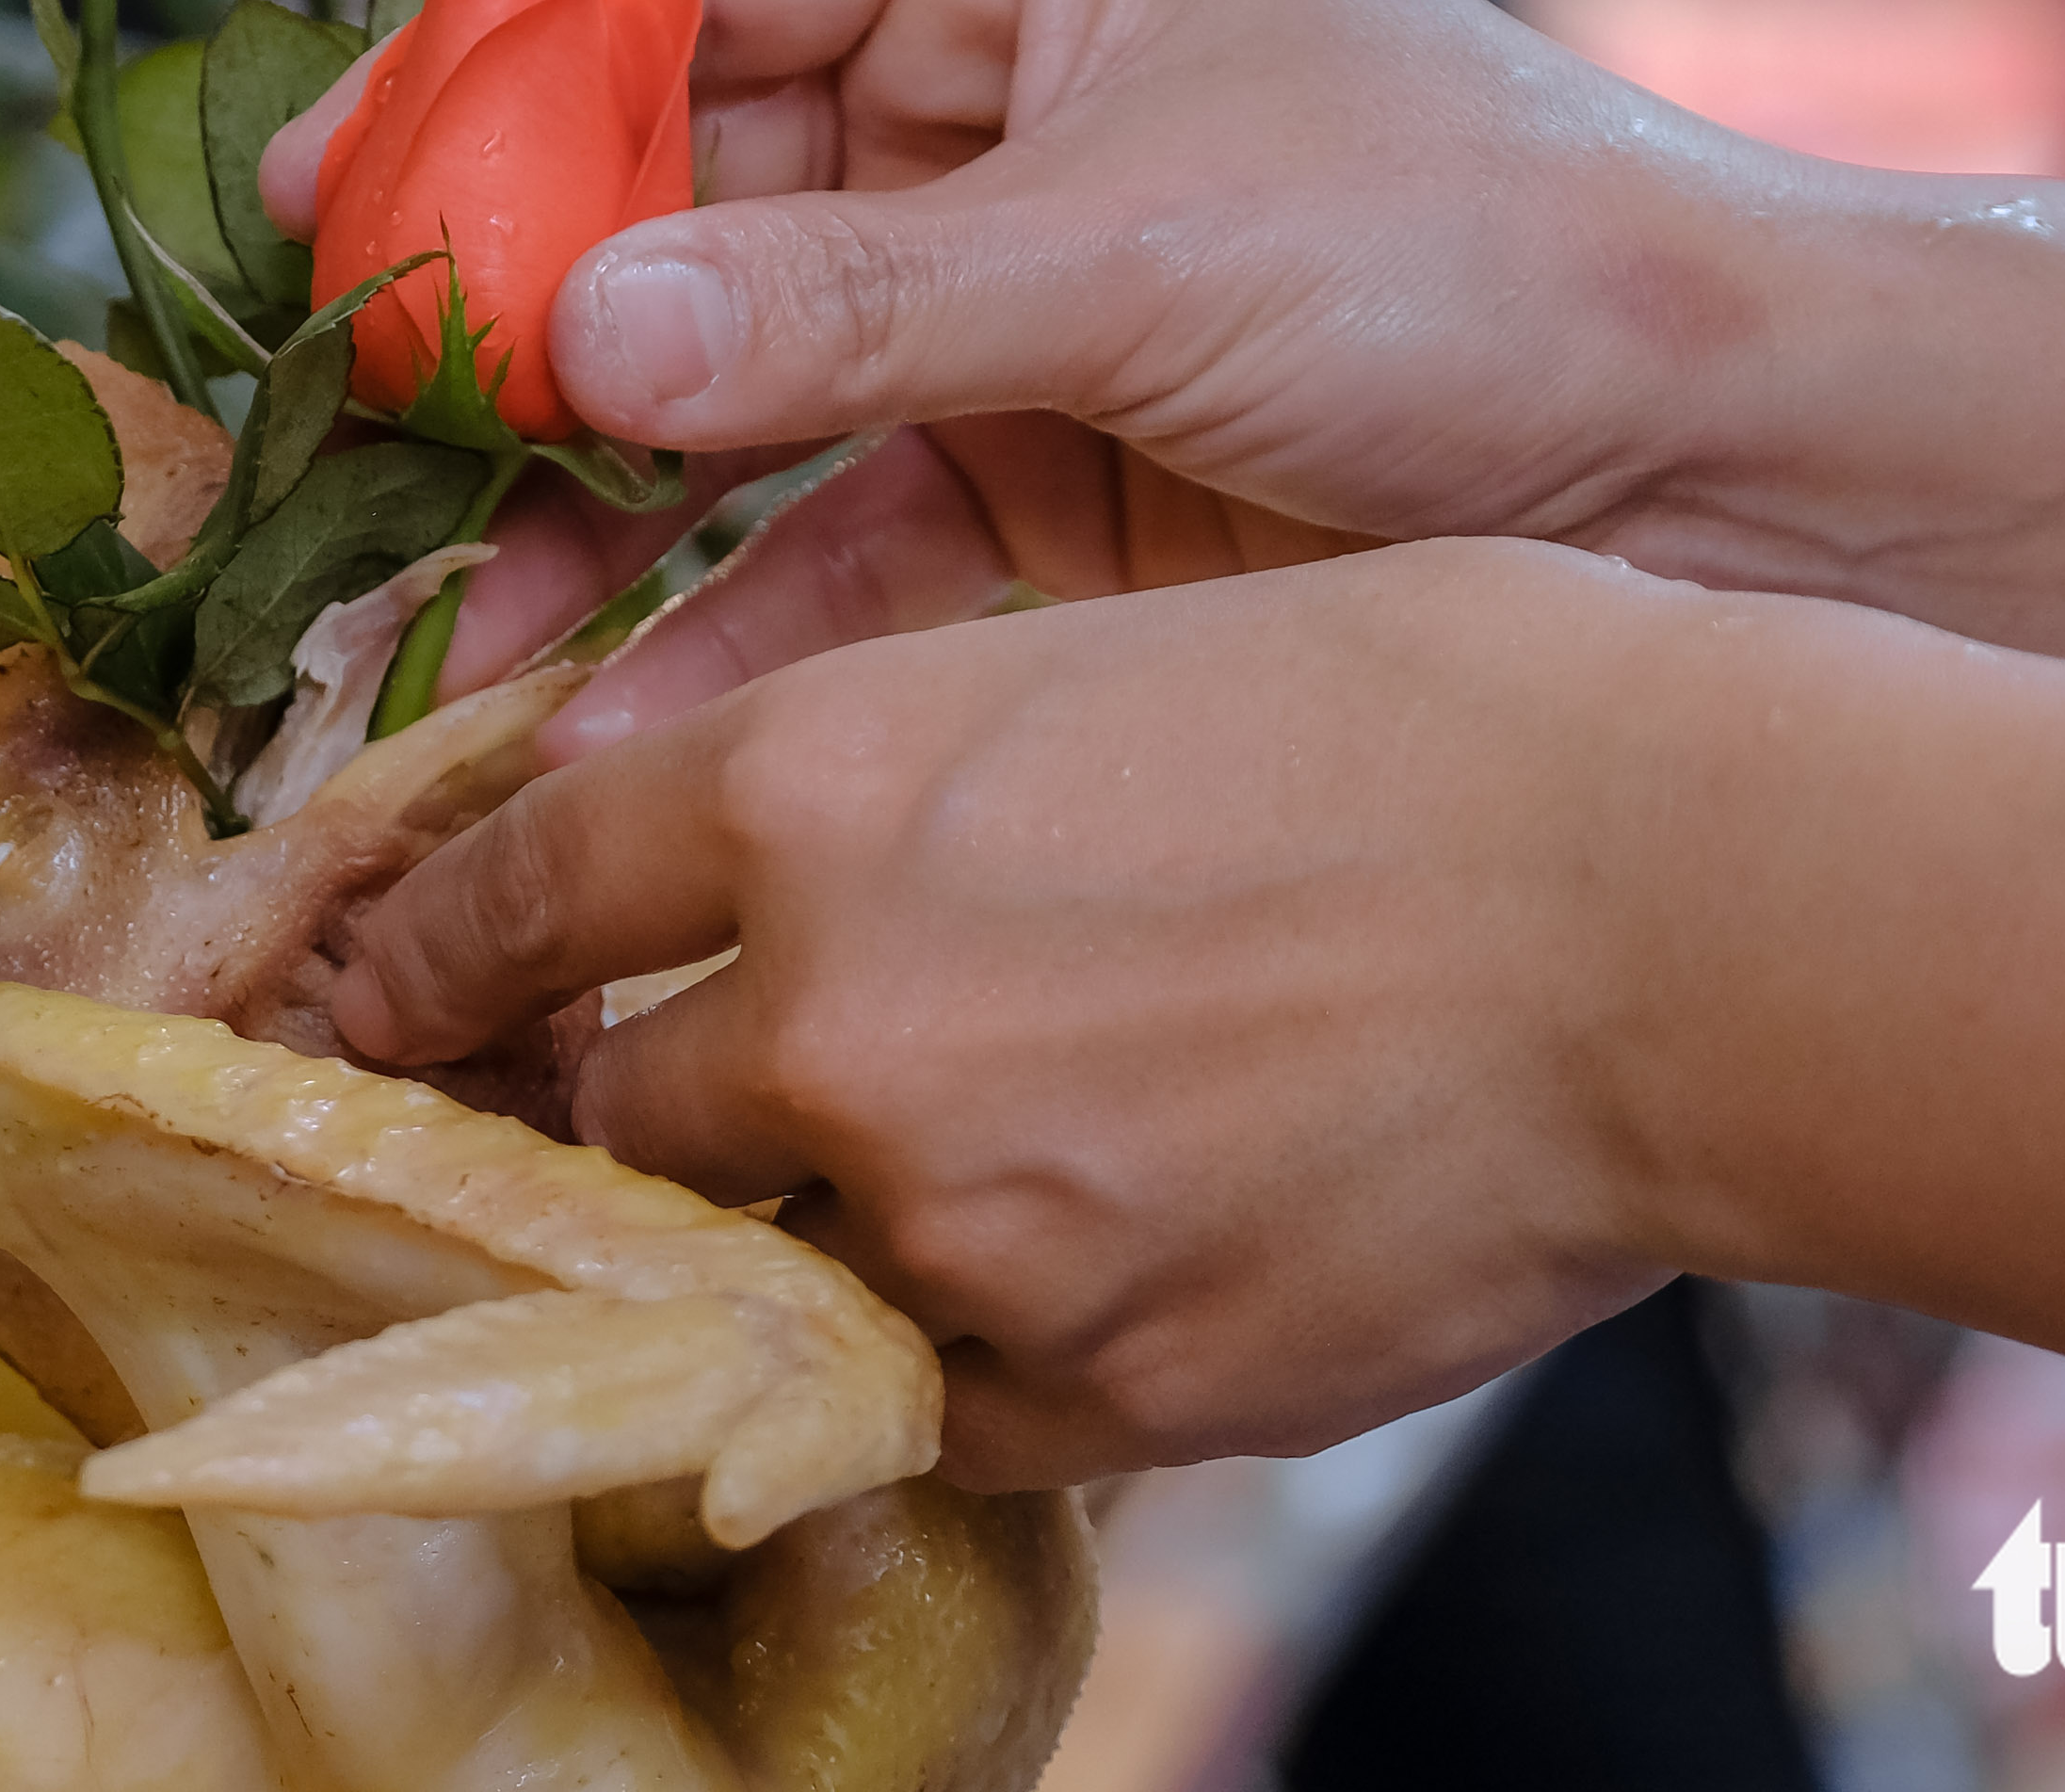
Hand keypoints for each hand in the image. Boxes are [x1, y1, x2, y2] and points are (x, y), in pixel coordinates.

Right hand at [269, 0, 1808, 755]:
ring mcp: (991, 280)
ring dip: (584, 501)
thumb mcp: (1139, 258)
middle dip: (511, 326)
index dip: (490, 83)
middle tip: (346, 439)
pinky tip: (592, 719)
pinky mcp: (1027, 462)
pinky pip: (818, 533)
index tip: (324, 195)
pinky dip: (715, 623)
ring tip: (434, 614)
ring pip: (719, 379)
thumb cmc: (1485, 267)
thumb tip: (566, 333)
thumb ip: (839, 303)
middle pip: (667, 188)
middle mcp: (980, 80)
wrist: (1738, 477)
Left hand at [327, 538, 1712, 1483]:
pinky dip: (947, 1356)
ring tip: (930, 1186)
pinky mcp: (1092, 1379)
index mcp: (814, 788)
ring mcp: (953, 1222)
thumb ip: (888, 792)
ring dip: (804, 1241)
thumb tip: (785, 892)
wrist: (1692, 906)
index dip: (425, 955)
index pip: (515, 893)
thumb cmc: (1437, 711)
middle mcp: (833, 1016)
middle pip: (615, 1117)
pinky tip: (1050, 1279)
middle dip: (636, 1113)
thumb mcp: (1093, 659)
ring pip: (756, 1279)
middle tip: (699, 1103)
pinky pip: (920, 1405)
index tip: (372, 995)